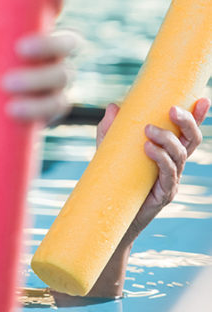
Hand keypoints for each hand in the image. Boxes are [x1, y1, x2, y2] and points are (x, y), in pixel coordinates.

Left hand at [0, 29, 79, 122]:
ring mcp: (59, 80)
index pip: (54, 9)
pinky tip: (14, 109)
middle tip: (20, 49)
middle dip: (47, 43)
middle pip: (68, 42)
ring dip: (36, 79)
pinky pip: (54, 106)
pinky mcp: (55, 106)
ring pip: (62, 75)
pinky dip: (34, 107)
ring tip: (5, 85)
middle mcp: (56, 53)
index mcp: (38, 32)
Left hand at [97, 98, 210, 238]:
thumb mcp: (108, 149)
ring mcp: (172, 179)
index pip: (186, 132)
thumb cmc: (113, 177)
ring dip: (167, 139)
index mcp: (167, 151)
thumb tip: (114, 107)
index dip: (197, 117)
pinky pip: (169, 174)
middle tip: (171, 110)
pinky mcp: (164, 193)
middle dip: (187, 123)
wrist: (109, 212)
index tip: (203, 99)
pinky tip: (148, 149)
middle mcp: (175, 164)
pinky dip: (161, 159)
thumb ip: (111, 129)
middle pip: (191, 141)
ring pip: (180, 156)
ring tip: (148, 130)